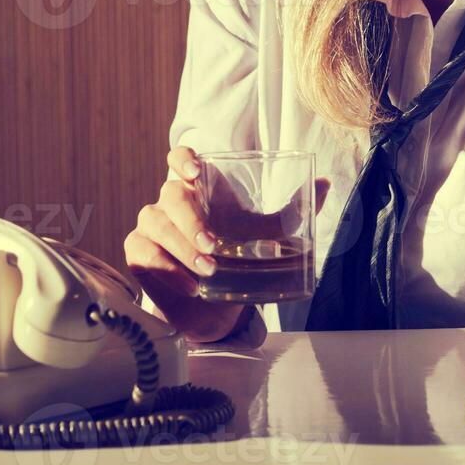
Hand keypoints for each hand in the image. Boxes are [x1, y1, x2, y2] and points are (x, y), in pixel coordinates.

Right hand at [123, 145, 328, 342]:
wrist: (216, 306)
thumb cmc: (236, 256)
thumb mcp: (263, 234)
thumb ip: (291, 212)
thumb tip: (325, 183)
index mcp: (197, 187)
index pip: (179, 158)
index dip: (183, 160)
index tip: (196, 172)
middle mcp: (170, 202)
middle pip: (170, 195)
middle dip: (191, 220)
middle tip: (214, 245)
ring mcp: (151, 226)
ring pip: (156, 225)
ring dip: (182, 247)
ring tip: (210, 270)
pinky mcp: (139, 253)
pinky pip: (146, 255)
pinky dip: (168, 270)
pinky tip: (191, 287)